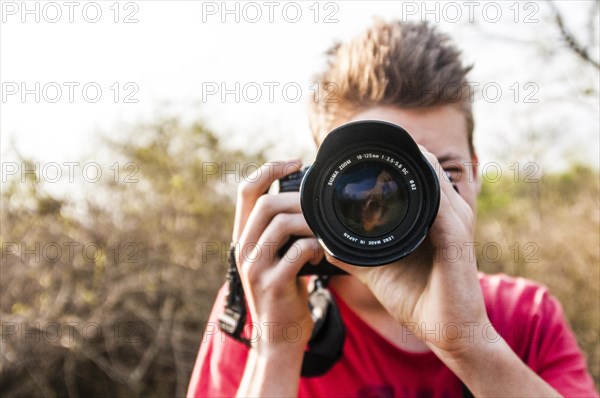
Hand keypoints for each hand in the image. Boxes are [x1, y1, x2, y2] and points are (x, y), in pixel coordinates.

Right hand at [233, 159, 318, 353]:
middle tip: (320, 201)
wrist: (278, 335)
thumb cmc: (284, 290)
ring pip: (280, 224)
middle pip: (264, 204)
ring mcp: (254, 267)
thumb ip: (282, 231)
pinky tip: (324, 251)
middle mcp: (243, 249)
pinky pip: (297, 253)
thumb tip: (307, 199)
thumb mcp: (275, 256)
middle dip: (297, 196)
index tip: (295, 161)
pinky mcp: (272, 284)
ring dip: (310, 222)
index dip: (269, 169)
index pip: (246, 190)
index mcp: (244, 237)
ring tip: (325, 229)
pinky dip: (316, 246)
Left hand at [330, 146, 487, 353]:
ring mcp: (456, 226)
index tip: (362, 153)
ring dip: (413, 160)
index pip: (417, 177)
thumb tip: (324, 242)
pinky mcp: (458, 241)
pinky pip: (441, 205)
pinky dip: (425, 187)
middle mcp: (447, 216)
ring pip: (435, 179)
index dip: (393, 162)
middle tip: (367, 143)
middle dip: (401, 153)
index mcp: (432, 219)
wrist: (450, 335)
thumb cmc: (419, 301)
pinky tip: (404, 175)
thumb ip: (355, 254)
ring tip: (384, 146)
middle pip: (427, 169)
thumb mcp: (379, 271)